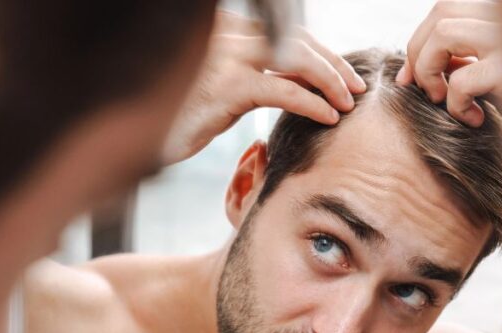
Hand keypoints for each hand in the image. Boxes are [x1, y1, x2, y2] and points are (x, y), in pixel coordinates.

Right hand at [162, 10, 365, 164]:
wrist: (146, 137)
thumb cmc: (184, 114)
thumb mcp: (220, 84)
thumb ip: (252, 72)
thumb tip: (294, 78)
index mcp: (225, 26)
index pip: (285, 30)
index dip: (320, 51)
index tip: (343, 74)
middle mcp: (225, 33)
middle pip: (296, 40)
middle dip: (332, 64)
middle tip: (356, 88)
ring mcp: (226, 58)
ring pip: (296, 60)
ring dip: (329, 81)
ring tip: (348, 104)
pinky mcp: (227, 88)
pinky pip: (284, 90)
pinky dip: (313, 103)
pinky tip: (329, 118)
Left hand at [397, 1, 501, 129]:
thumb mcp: (494, 74)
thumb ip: (463, 60)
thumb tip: (411, 69)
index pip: (448, 8)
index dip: (420, 41)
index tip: (412, 78)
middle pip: (442, 12)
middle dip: (418, 52)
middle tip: (428, 91)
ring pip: (443, 33)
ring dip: (429, 70)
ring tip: (445, 100)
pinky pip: (461, 78)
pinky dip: (454, 103)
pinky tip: (474, 118)